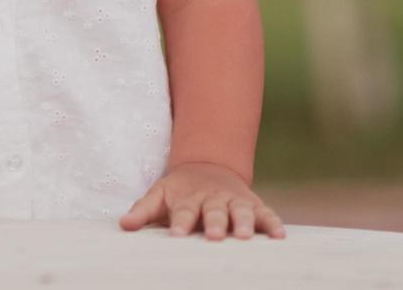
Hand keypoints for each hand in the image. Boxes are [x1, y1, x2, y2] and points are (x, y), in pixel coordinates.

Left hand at [119, 161, 285, 239]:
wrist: (208, 166)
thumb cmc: (180, 190)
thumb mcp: (159, 194)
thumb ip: (143, 211)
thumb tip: (123, 225)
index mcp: (188, 198)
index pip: (183, 212)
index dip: (180, 223)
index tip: (177, 235)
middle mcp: (213, 199)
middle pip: (214, 212)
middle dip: (215, 223)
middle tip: (214, 236)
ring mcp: (234, 201)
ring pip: (241, 211)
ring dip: (244, 222)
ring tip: (245, 236)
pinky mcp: (253, 204)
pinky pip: (266, 213)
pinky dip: (273, 223)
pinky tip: (280, 236)